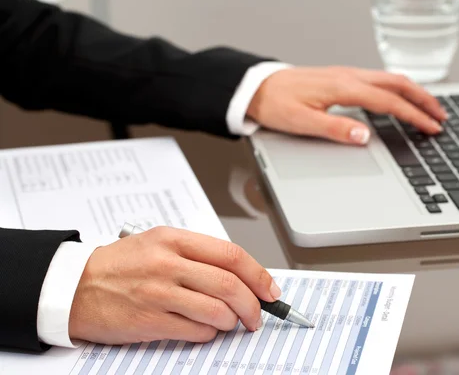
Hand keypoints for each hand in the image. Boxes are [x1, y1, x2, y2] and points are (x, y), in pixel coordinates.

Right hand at [69, 227, 279, 344]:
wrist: (74, 286)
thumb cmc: (120, 265)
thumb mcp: (158, 243)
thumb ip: (197, 254)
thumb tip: (240, 275)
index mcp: (174, 239)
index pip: (230, 255)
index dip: (258, 275)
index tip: (270, 289)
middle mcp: (168, 263)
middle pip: (229, 284)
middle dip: (253, 304)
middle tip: (258, 314)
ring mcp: (159, 293)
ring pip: (217, 311)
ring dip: (232, 321)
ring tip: (230, 322)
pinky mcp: (150, 320)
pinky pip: (196, 331)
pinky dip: (210, 333)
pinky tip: (204, 329)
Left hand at [247, 66, 446, 144]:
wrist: (257, 88)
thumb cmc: (276, 104)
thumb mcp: (302, 122)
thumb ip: (335, 129)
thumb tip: (364, 136)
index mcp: (342, 87)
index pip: (388, 101)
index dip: (413, 115)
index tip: (431, 127)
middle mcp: (348, 76)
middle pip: (397, 83)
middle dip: (423, 99)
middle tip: (442, 116)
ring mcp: (346, 74)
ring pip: (390, 78)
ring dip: (413, 92)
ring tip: (429, 108)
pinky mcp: (342, 77)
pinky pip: (378, 79)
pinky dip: (397, 89)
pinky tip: (401, 99)